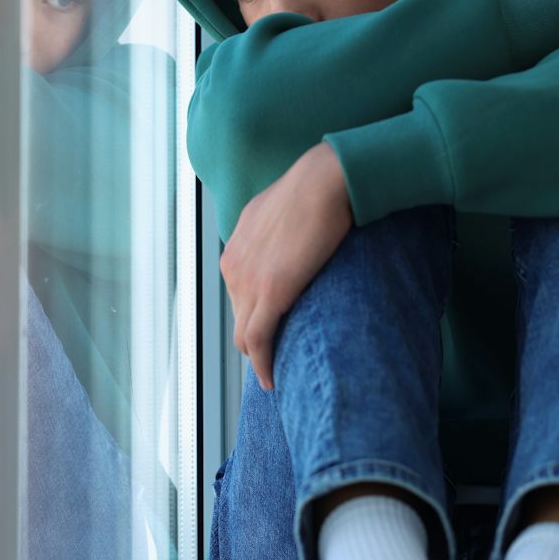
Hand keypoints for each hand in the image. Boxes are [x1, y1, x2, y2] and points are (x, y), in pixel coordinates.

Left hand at [221, 143, 352, 389]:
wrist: (325, 180)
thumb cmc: (313, 189)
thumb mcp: (278, 211)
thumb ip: (273, 233)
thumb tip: (285, 242)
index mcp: (234, 249)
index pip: (238, 296)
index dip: (253, 316)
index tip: (270, 331)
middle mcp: (233, 267)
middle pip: (239, 317)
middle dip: (255, 338)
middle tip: (276, 357)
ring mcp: (248, 281)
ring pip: (245, 334)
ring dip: (259, 355)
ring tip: (275, 373)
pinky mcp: (270, 294)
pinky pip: (258, 340)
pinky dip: (263, 364)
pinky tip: (272, 379)